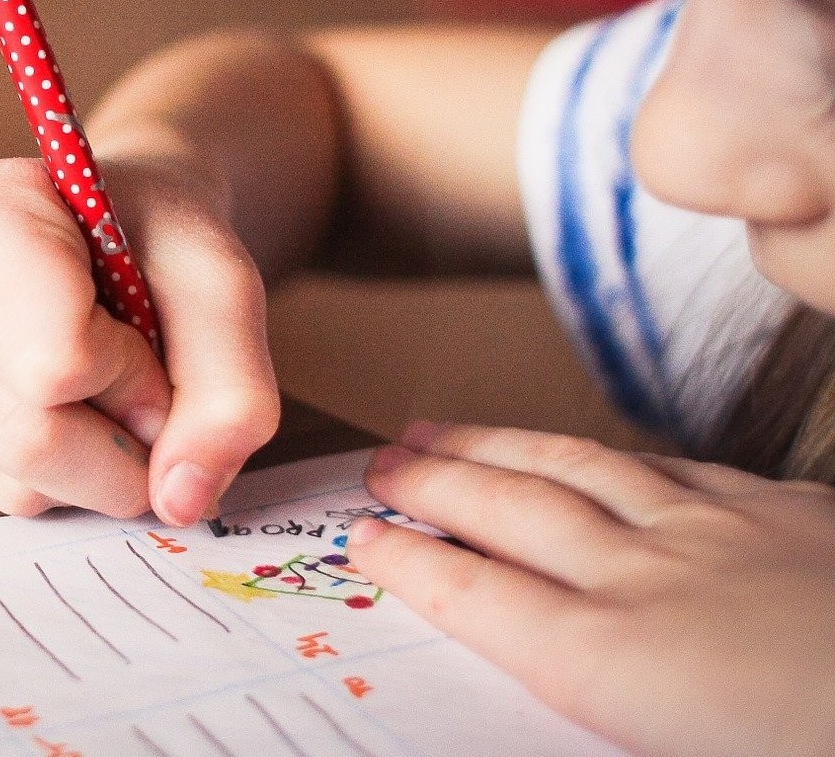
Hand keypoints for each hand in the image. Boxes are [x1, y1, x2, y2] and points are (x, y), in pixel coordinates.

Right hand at [0, 155, 278, 523]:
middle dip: (119, 445)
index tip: (147, 332)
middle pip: (25, 438)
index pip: (53, 362)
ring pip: (9, 482)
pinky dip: (50, 476)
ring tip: (95, 388)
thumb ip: (230, 389)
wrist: (103, 231)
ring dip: (90, 466)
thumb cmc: (152, 240)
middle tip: (145, 392)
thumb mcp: (221, 285)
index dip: (132, 375)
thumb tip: (180, 500)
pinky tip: (52, 406)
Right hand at [349, 422, 834, 756]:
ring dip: (503, 446)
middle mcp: (652, 580)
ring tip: (448, 429)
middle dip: (435, 482)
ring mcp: (728, 535)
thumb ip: (606, 712)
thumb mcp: (674, 754)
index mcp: (616, 662)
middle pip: (512, 512)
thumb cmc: (812, 741)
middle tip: (380, 462)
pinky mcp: (799, 516)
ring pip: (585, 468)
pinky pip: (681, 469)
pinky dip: (618, 457)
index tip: (363, 538)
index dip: (411, 562)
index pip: (477, 597)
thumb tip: (557, 678)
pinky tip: (608, 455)